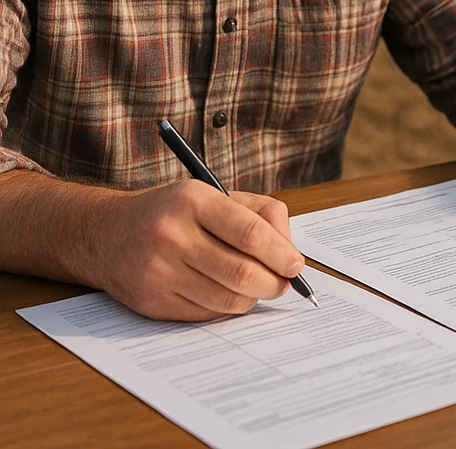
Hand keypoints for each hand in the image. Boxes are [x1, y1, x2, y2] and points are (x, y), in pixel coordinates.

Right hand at [83, 180, 305, 320]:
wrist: (107, 234)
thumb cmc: (175, 212)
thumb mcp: (214, 194)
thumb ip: (260, 215)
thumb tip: (291, 254)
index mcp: (194, 201)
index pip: (250, 234)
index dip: (281, 254)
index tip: (296, 265)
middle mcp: (173, 236)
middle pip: (243, 273)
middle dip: (275, 283)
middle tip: (285, 283)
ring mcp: (160, 272)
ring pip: (228, 299)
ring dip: (254, 298)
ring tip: (259, 287)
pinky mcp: (152, 302)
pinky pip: (207, 314)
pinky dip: (228, 307)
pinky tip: (229, 294)